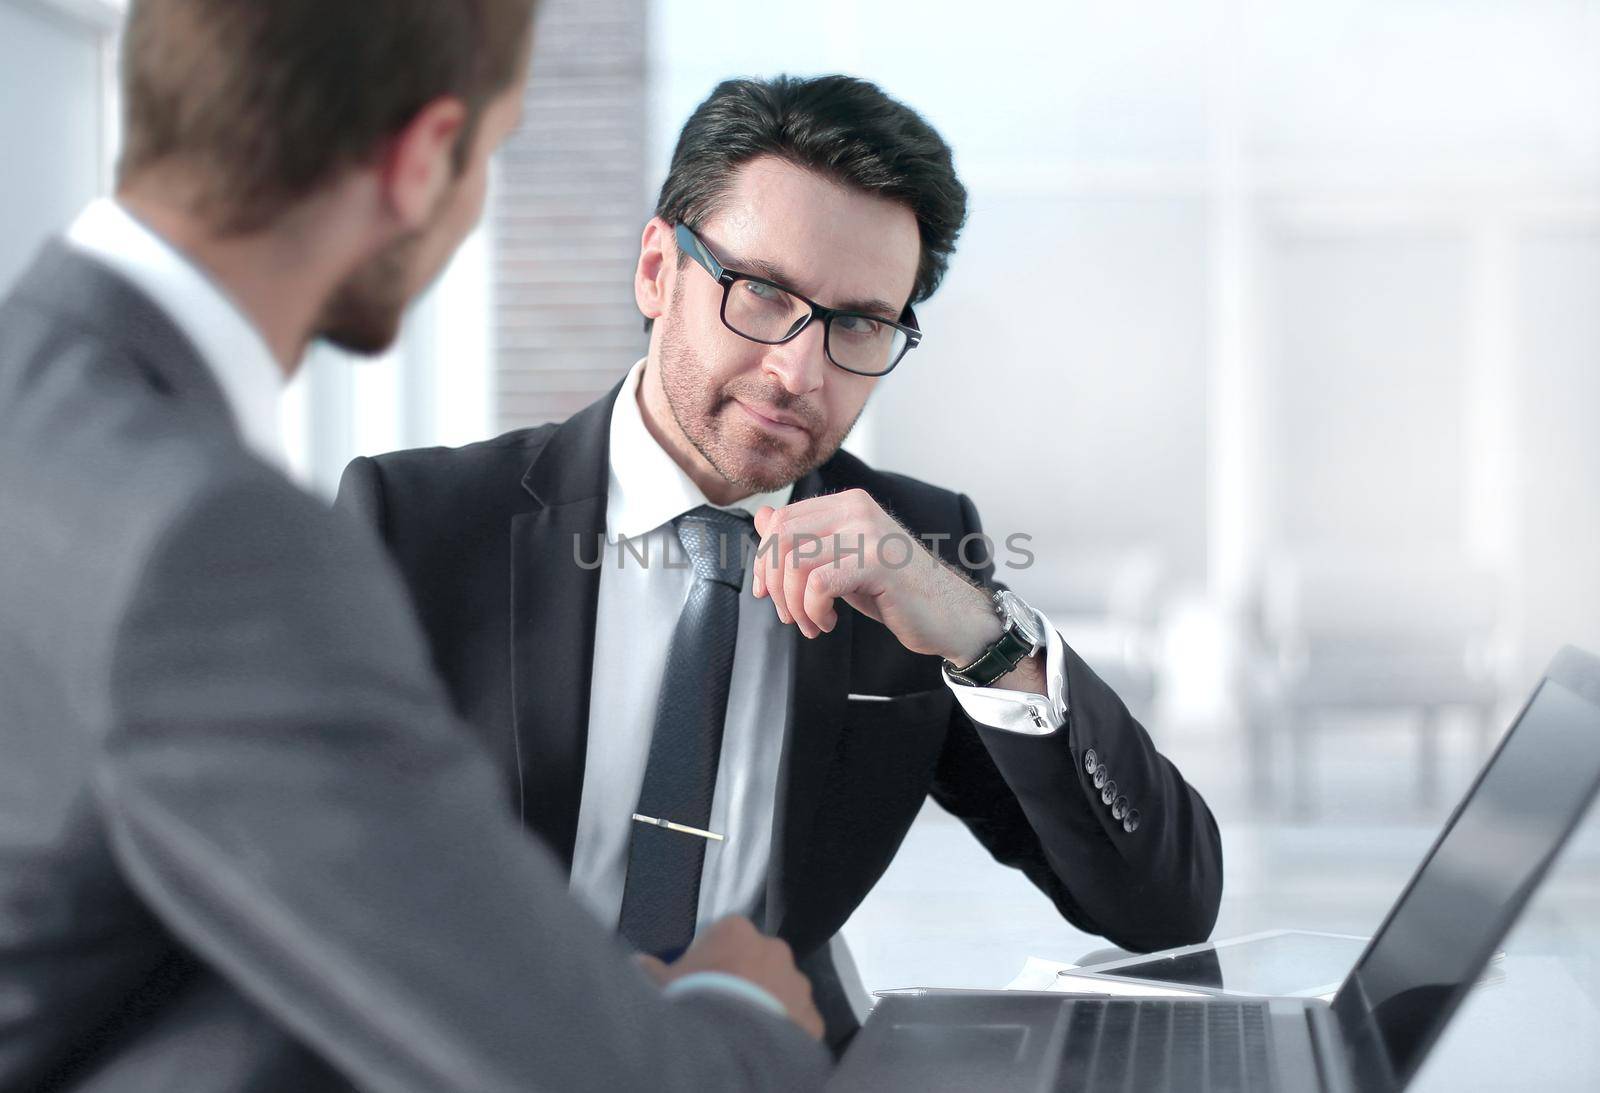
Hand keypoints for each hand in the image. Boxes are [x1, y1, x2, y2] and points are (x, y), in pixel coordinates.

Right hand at [639, 916, 823, 1040]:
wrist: (730, 1043)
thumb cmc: (692, 1001)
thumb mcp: (660, 984)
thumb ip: (650, 969)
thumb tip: (638, 963)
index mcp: (737, 931)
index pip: (726, 936)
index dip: (713, 959)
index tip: (702, 980)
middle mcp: (774, 950)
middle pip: (759, 961)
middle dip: (746, 979)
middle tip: (725, 1006)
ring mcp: (798, 984)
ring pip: (782, 990)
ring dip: (768, 1004)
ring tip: (744, 1031)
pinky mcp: (812, 1018)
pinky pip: (798, 1022)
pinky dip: (785, 1032)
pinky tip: (764, 1046)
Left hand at [752, 489, 999, 663]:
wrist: (949, 614)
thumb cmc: (896, 591)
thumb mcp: (841, 561)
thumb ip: (804, 539)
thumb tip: (761, 516)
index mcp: (848, 503)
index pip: (781, 519)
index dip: (763, 560)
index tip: (767, 592)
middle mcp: (857, 509)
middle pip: (781, 537)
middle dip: (774, 583)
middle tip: (789, 614)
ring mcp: (868, 533)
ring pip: (795, 562)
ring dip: (794, 604)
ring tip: (812, 624)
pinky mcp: (877, 562)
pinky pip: (818, 584)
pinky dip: (813, 611)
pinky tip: (828, 623)